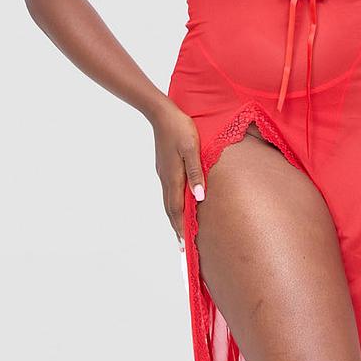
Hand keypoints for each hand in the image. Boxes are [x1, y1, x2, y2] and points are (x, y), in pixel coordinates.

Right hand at [152, 101, 203, 245]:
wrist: (161, 113)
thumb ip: (196, 172)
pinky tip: (178, 205)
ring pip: (168, 201)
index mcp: (173, 177)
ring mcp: (163, 173)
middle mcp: (166, 178)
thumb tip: (198, 197)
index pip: (177, 209)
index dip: (181, 228)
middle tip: (182, 247)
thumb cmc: (181, 128)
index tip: (184, 245)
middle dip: (177, 228)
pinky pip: (168, 192)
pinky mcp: (164, 167)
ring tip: (180, 231)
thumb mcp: (192, 149)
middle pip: (170, 210)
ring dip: (174, 218)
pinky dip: (173, 205)